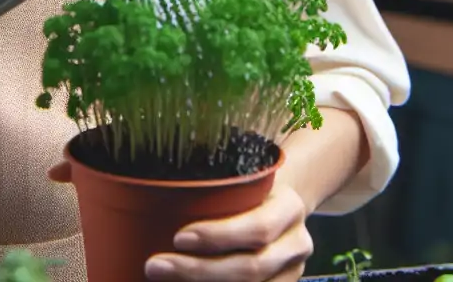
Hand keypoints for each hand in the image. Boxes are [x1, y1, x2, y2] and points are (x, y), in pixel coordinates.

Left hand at [145, 180, 313, 281]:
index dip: (218, 237)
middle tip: (156, 265)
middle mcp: (297, 244)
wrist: (284, 209)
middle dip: (198, 271)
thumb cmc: (255, 191)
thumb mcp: (248, 180)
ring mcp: (292, 273)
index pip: (258, 228)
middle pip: (251, 268)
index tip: (178, 237)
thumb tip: (161, 193)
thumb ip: (218, 190)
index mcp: (290, 208)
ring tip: (164, 278)